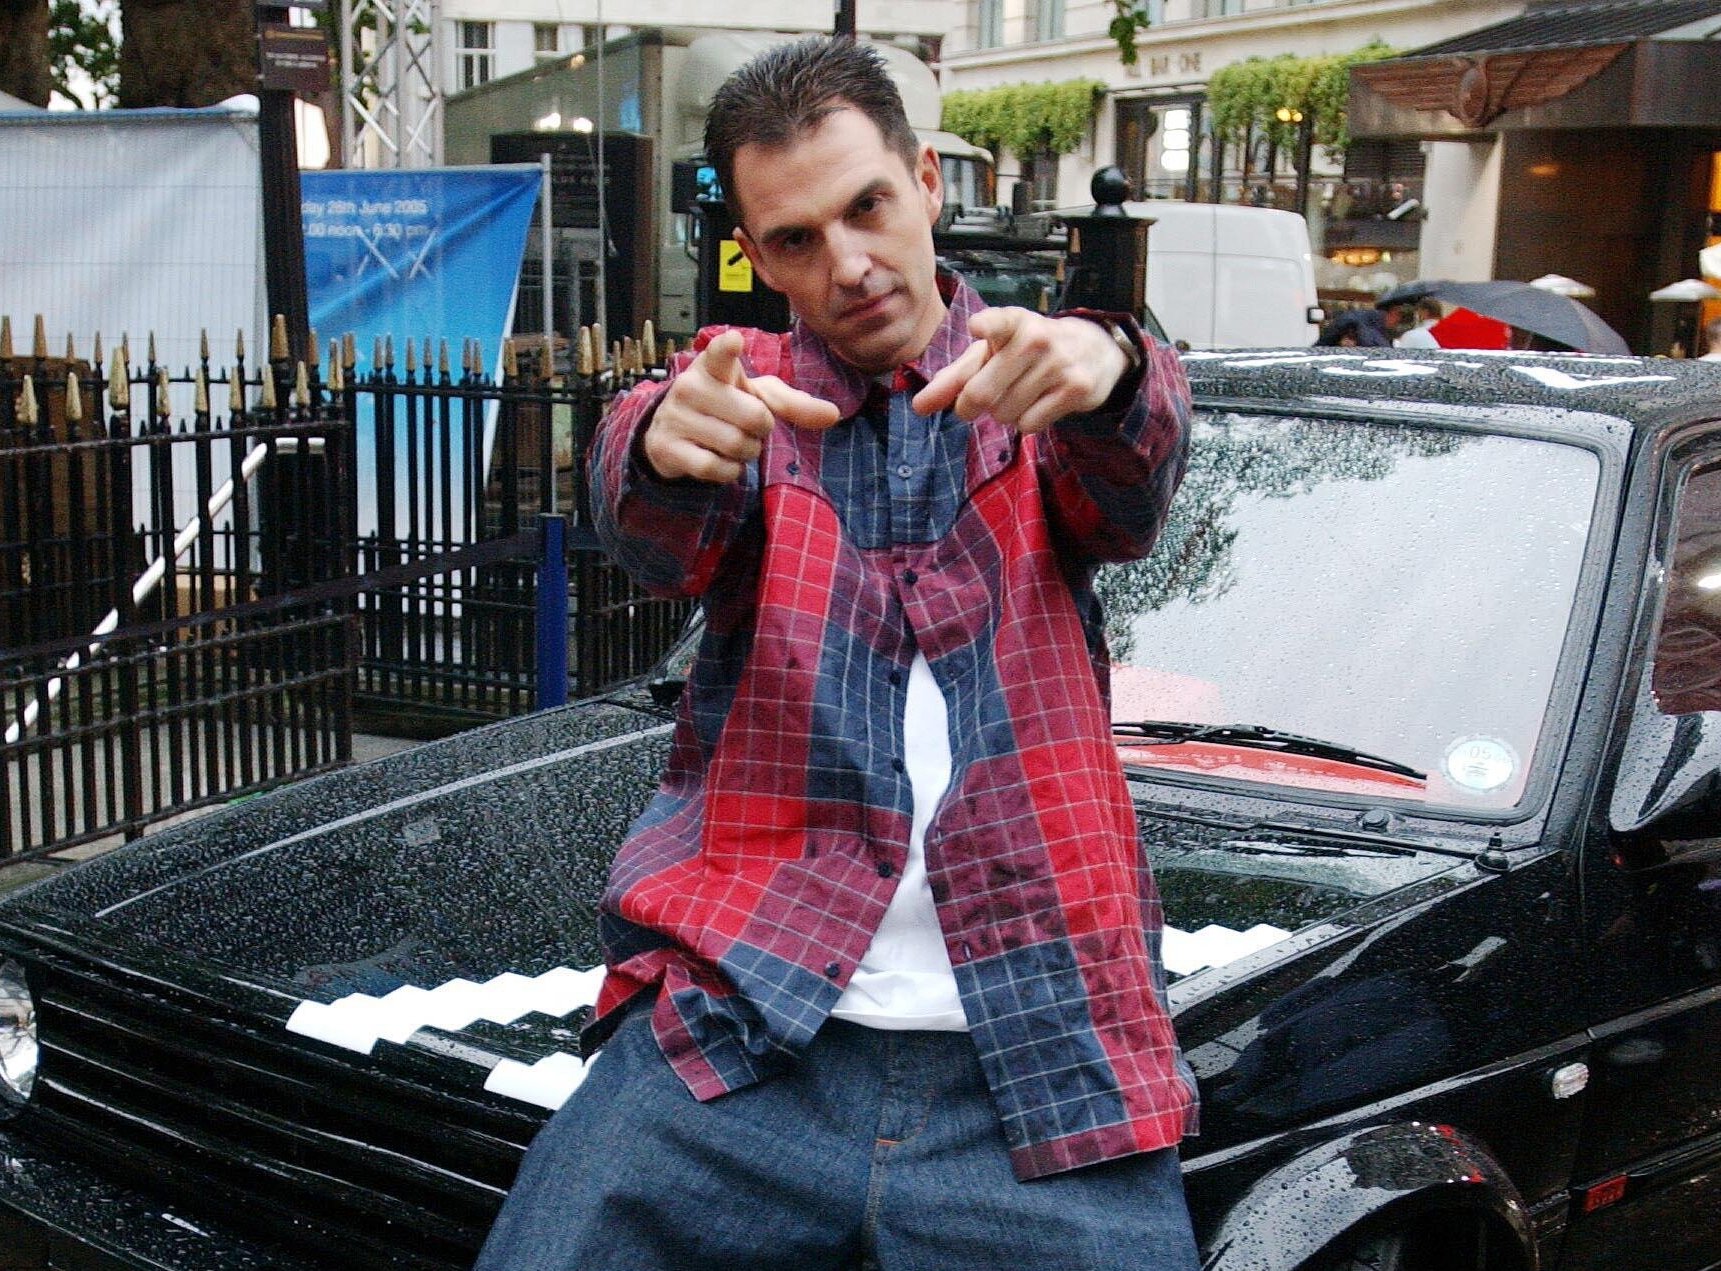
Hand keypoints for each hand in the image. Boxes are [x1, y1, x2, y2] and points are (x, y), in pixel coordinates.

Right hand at [641, 330, 840, 482]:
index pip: (719, 353)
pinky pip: (716, 468)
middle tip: (746, 426)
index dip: (728, 349)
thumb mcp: (757, 397)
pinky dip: (728, 472)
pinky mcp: (667, 448)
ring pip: (736, 445)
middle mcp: (690, 386)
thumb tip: (832, 415)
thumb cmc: (724, 407)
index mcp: (714, 367)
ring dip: (745, 452)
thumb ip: (793, 404)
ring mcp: (675, 417)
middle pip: (755, 418)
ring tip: (731, 442)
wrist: (674, 432)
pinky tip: (719, 459)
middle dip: (761, 430)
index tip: (734, 341)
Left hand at [911, 309, 1133, 434]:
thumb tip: (919, 407)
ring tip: (1020, 392)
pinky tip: (1040, 402)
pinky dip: (1027, 422)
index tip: (977, 327)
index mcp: (1010, 323)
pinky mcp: (1075, 389)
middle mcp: (1035, 338)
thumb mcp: (990, 354)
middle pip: (982, 394)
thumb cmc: (1026, 352)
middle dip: (970, 406)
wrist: (1093, 349)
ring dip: (1004, 413)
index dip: (987, 326)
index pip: (997, 322)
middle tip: (977, 401)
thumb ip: (954, 379)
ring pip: (1004, 414)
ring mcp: (1058, 364)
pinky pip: (1030, 425)